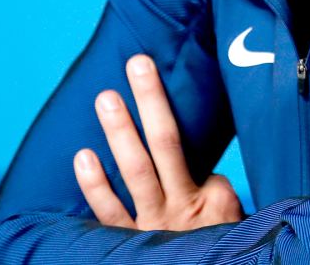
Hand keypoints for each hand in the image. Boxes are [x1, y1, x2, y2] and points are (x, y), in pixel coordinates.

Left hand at [74, 53, 242, 230]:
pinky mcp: (127, 244)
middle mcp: (177, 207)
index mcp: (205, 198)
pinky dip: (95, 185)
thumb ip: (214, 192)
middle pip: (164, 143)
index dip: (163, 109)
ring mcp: (150, 225)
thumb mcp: (226, 218)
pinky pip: (109, 214)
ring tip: (107, 98)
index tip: (147, 69)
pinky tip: (83, 157)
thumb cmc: (216, 246)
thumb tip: (202, 171)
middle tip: (136, 63)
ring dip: (120, 132)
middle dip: (150, 101)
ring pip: (135, 171)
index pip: (185, 147)